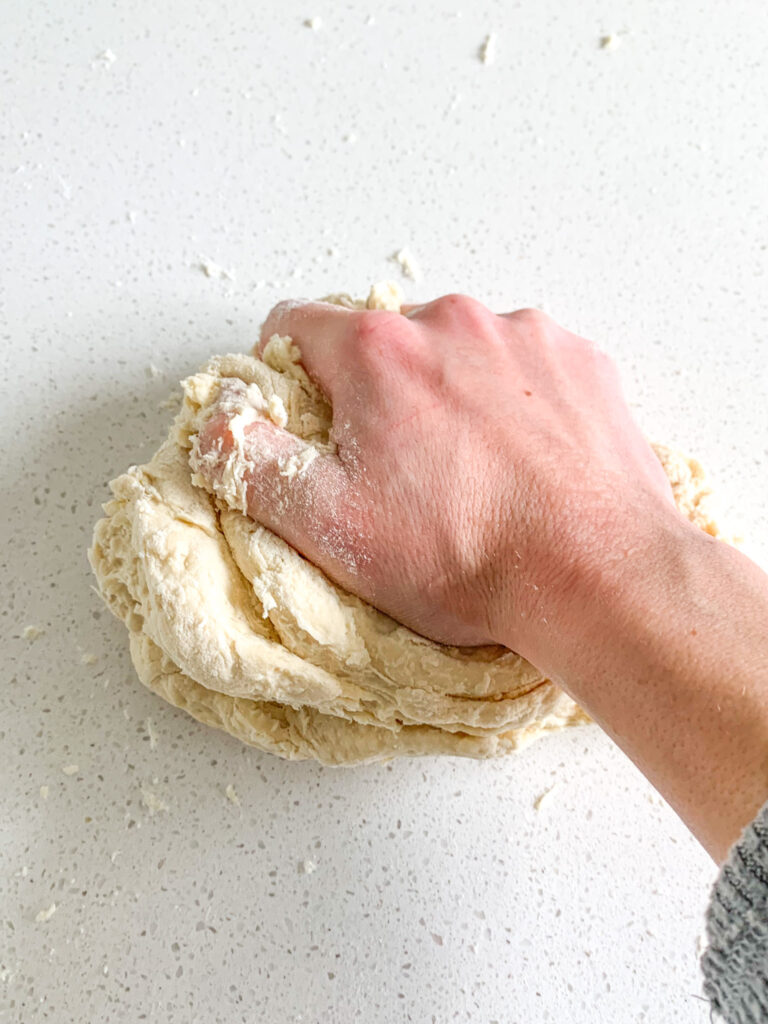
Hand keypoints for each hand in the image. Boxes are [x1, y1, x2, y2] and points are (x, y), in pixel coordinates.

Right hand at [195, 294, 674, 658]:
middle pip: (381, 339)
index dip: (284, 371)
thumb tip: (216, 423)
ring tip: (470, 468)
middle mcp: (450, 321)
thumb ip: (251, 465)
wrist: (596, 574)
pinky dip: (511, 396)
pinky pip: (522, 362)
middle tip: (397, 467)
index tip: (304, 416)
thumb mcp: (330, 527)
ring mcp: (523, 335)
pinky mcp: (578, 360)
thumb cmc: (467, 556)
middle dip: (375, 391)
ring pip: (455, 348)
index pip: (295, 324)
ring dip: (448, 390)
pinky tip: (522, 456)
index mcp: (377, 352)